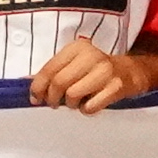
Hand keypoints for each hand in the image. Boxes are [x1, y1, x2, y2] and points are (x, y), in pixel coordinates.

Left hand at [25, 39, 151, 113]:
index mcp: (77, 48)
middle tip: (55, 104)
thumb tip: (27, 84)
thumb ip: (52, 73)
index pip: (49, 69)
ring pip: (73, 95)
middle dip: (52, 98)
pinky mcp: (116, 87)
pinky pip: (90, 106)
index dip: (38, 87)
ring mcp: (105, 71)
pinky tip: (90, 103)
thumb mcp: (74, 64)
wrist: (130, 72)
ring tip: (77, 102)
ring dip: (71, 104)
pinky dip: (87, 109)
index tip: (35, 98)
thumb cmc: (95, 70)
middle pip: (59, 83)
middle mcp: (91, 56)